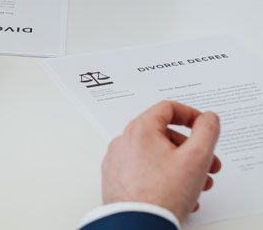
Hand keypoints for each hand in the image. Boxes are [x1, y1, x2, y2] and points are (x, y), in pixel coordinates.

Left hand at [102, 101, 220, 222]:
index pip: (167, 108)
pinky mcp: (116, 179)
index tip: (203, 126)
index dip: (190, 115)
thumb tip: (207, 118)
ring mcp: (117, 161)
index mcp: (139, 129)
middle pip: (163, 135)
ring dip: (180, 166)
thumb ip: (206, 132)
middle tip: (209, 166)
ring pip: (155, 155)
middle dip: (191, 150)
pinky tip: (179, 195)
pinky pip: (143, 171)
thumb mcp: (196, 158)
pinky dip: (163, 177)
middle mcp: (124, 141)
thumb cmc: (163, 193)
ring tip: (198, 186)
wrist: (138, 224)